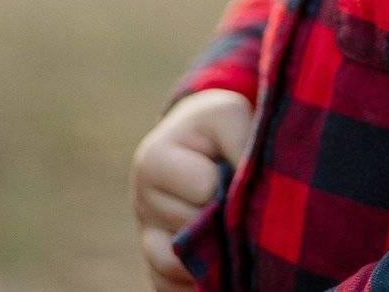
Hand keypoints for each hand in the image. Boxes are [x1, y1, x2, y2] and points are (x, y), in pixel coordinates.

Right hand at [130, 88, 253, 290]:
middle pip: (193, 229)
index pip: (203, 188)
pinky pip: (172, 290)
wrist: (198, 143)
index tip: (234, 165)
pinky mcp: (156, 269)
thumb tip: (247, 188)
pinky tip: (220, 265)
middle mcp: (141, 205)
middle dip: (222, 216)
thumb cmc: (216, 127)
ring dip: (212, 252)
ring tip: (230, 230)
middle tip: (235, 199)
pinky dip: (199, 283)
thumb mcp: (229, 114)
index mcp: (153, 161)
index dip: (228, 180)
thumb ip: (240, 139)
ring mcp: (148, 240)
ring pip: (179, 267)